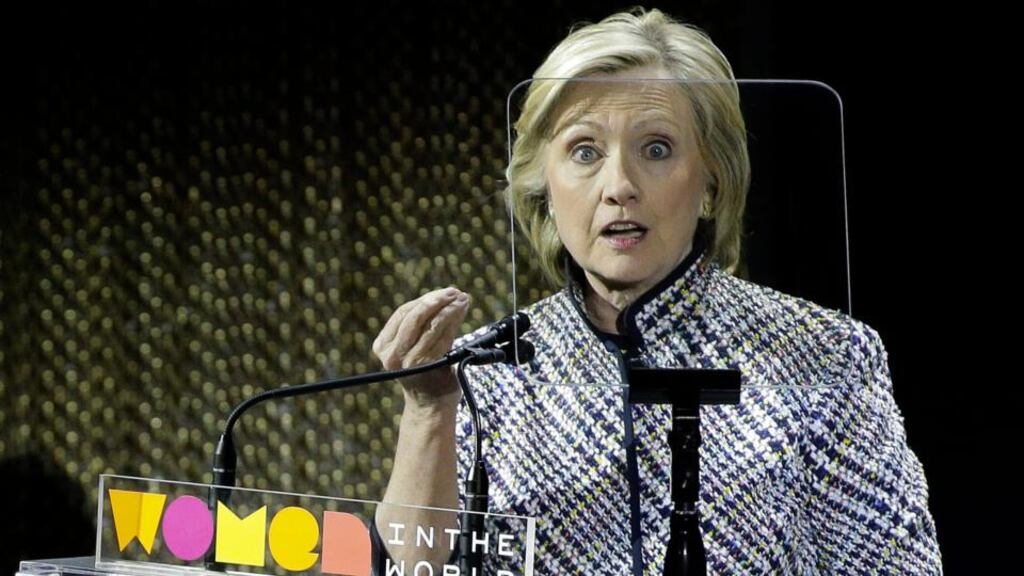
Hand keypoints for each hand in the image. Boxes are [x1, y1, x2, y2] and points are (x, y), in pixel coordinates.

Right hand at [372, 287, 470, 411]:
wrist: (430, 406)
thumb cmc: (425, 373)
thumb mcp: (412, 349)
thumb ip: (420, 326)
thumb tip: (445, 297)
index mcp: (382, 346)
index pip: (402, 314)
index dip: (424, 299)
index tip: (443, 292)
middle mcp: (393, 355)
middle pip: (414, 316)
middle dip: (437, 300)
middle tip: (454, 292)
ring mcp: (410, 362)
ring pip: (430, 325)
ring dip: (449, 308)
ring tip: (462, 299)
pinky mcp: (428, 367)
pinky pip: (442, 337)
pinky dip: (453, 320)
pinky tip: (461, 312)